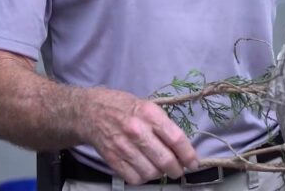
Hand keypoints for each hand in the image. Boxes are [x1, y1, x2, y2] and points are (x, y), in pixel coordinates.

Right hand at [82, 87, 198, 183]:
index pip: (176, 139)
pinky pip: (134, 178)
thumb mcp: (147, 106)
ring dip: (159, 174)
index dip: (188, 154)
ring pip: (151, 172)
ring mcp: (123, 146)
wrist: (90, 111)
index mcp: (149, 114)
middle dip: (176, 169)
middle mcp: (137, 130)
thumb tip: (182, 148)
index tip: (193, 163)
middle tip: (178, 170)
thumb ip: (164, 125)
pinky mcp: (112, 159)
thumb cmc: (123, 107)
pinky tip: (144, 170)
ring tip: (159, 168)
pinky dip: (143, 178)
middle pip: (165, 159)